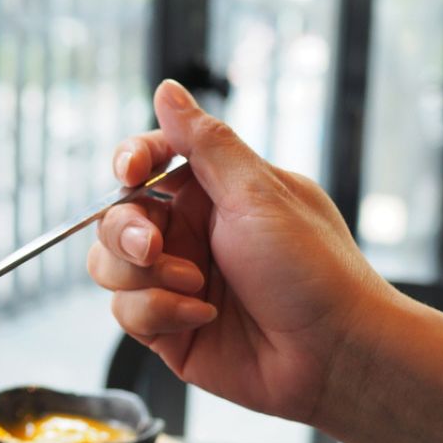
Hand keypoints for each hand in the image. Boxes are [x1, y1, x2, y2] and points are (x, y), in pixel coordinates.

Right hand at [88, 80, 396, 422]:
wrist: (334, 352)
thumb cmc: (313, 268)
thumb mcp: (257, 193)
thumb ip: (205, 143)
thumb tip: (168, 89)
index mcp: (210, 194)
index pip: (147, 163)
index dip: (129, 163)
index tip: (131, 172)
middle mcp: (187, 235)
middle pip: (114, 219)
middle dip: (127, 233)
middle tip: (157, 248)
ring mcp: (173, 282)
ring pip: (109, 267)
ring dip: (145, 277)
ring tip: (197, 288)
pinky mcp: (166, 327)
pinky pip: (126, 313)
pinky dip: (160, 313)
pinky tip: (203, 316)